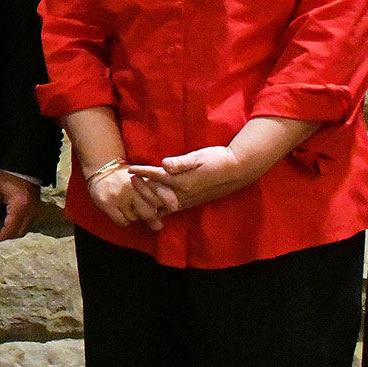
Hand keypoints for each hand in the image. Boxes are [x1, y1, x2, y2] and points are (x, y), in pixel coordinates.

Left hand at [0, 170, 39, 241]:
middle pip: (19, 233)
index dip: (1, 236)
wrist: (24, 167)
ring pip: (25, 229)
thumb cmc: (9, 175)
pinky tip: (12, 221)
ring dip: (14, 231)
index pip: (11, 229)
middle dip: (8, 236)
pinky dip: (20, 225)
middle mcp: (30, 211)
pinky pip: (29, 223)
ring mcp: (35, 211)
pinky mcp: (37, 208)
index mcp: (19, 207)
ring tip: (3, 226)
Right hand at [85, 163, 171, 230]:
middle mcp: (131, 186)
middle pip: (148, 210)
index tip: (175, 207)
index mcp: (141, 178)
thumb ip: (157, 189)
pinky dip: (124, 220)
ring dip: (135, 216)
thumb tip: (173, 208)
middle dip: (154, 219)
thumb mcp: (143, 177)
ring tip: (130, 207)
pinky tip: (120, 211)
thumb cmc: (127, 177)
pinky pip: (123, 221)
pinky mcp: (107, 203)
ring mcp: (119, 195)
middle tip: (157, 225)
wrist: (101, 171)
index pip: (158, 188)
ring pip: (135, 217)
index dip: (168, 198)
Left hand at [129, 145, 257, 213]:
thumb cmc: (217, 159)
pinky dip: (160, 207)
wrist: (237, 170)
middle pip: (155, 195)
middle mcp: (183, 194)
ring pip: (163, 205)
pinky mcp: (192, 202)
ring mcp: (188, 200)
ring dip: (149, 199)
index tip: (130, 169)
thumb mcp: (198, 157)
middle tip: (131, 180)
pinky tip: (154, 206)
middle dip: (142, 188)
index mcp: (182, 182)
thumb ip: (181, 163)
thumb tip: (164, 164)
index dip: (143, 172)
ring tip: (138, 192)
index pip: (157, 177)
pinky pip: (172, 209)